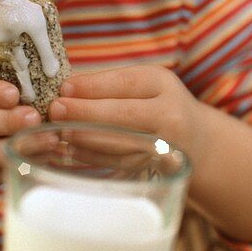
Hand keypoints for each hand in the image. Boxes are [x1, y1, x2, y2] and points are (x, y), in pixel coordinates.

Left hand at [48, 66, 201, 160]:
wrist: (196, 139)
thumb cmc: (158, 103)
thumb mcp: (144, 83)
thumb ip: (110, 84)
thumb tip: (66, 90)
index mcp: (163, 84)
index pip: (124, 84)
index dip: (92, 87)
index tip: (64, 89)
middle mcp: (169, 115)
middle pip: (122, 115)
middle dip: (83, 113)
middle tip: (55, 110)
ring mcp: (162, 145)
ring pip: (118, 143)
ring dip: (84, 137)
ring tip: (59, 131)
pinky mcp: (153, 167)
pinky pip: (118, 162)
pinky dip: (92, 156)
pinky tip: (72, 149)